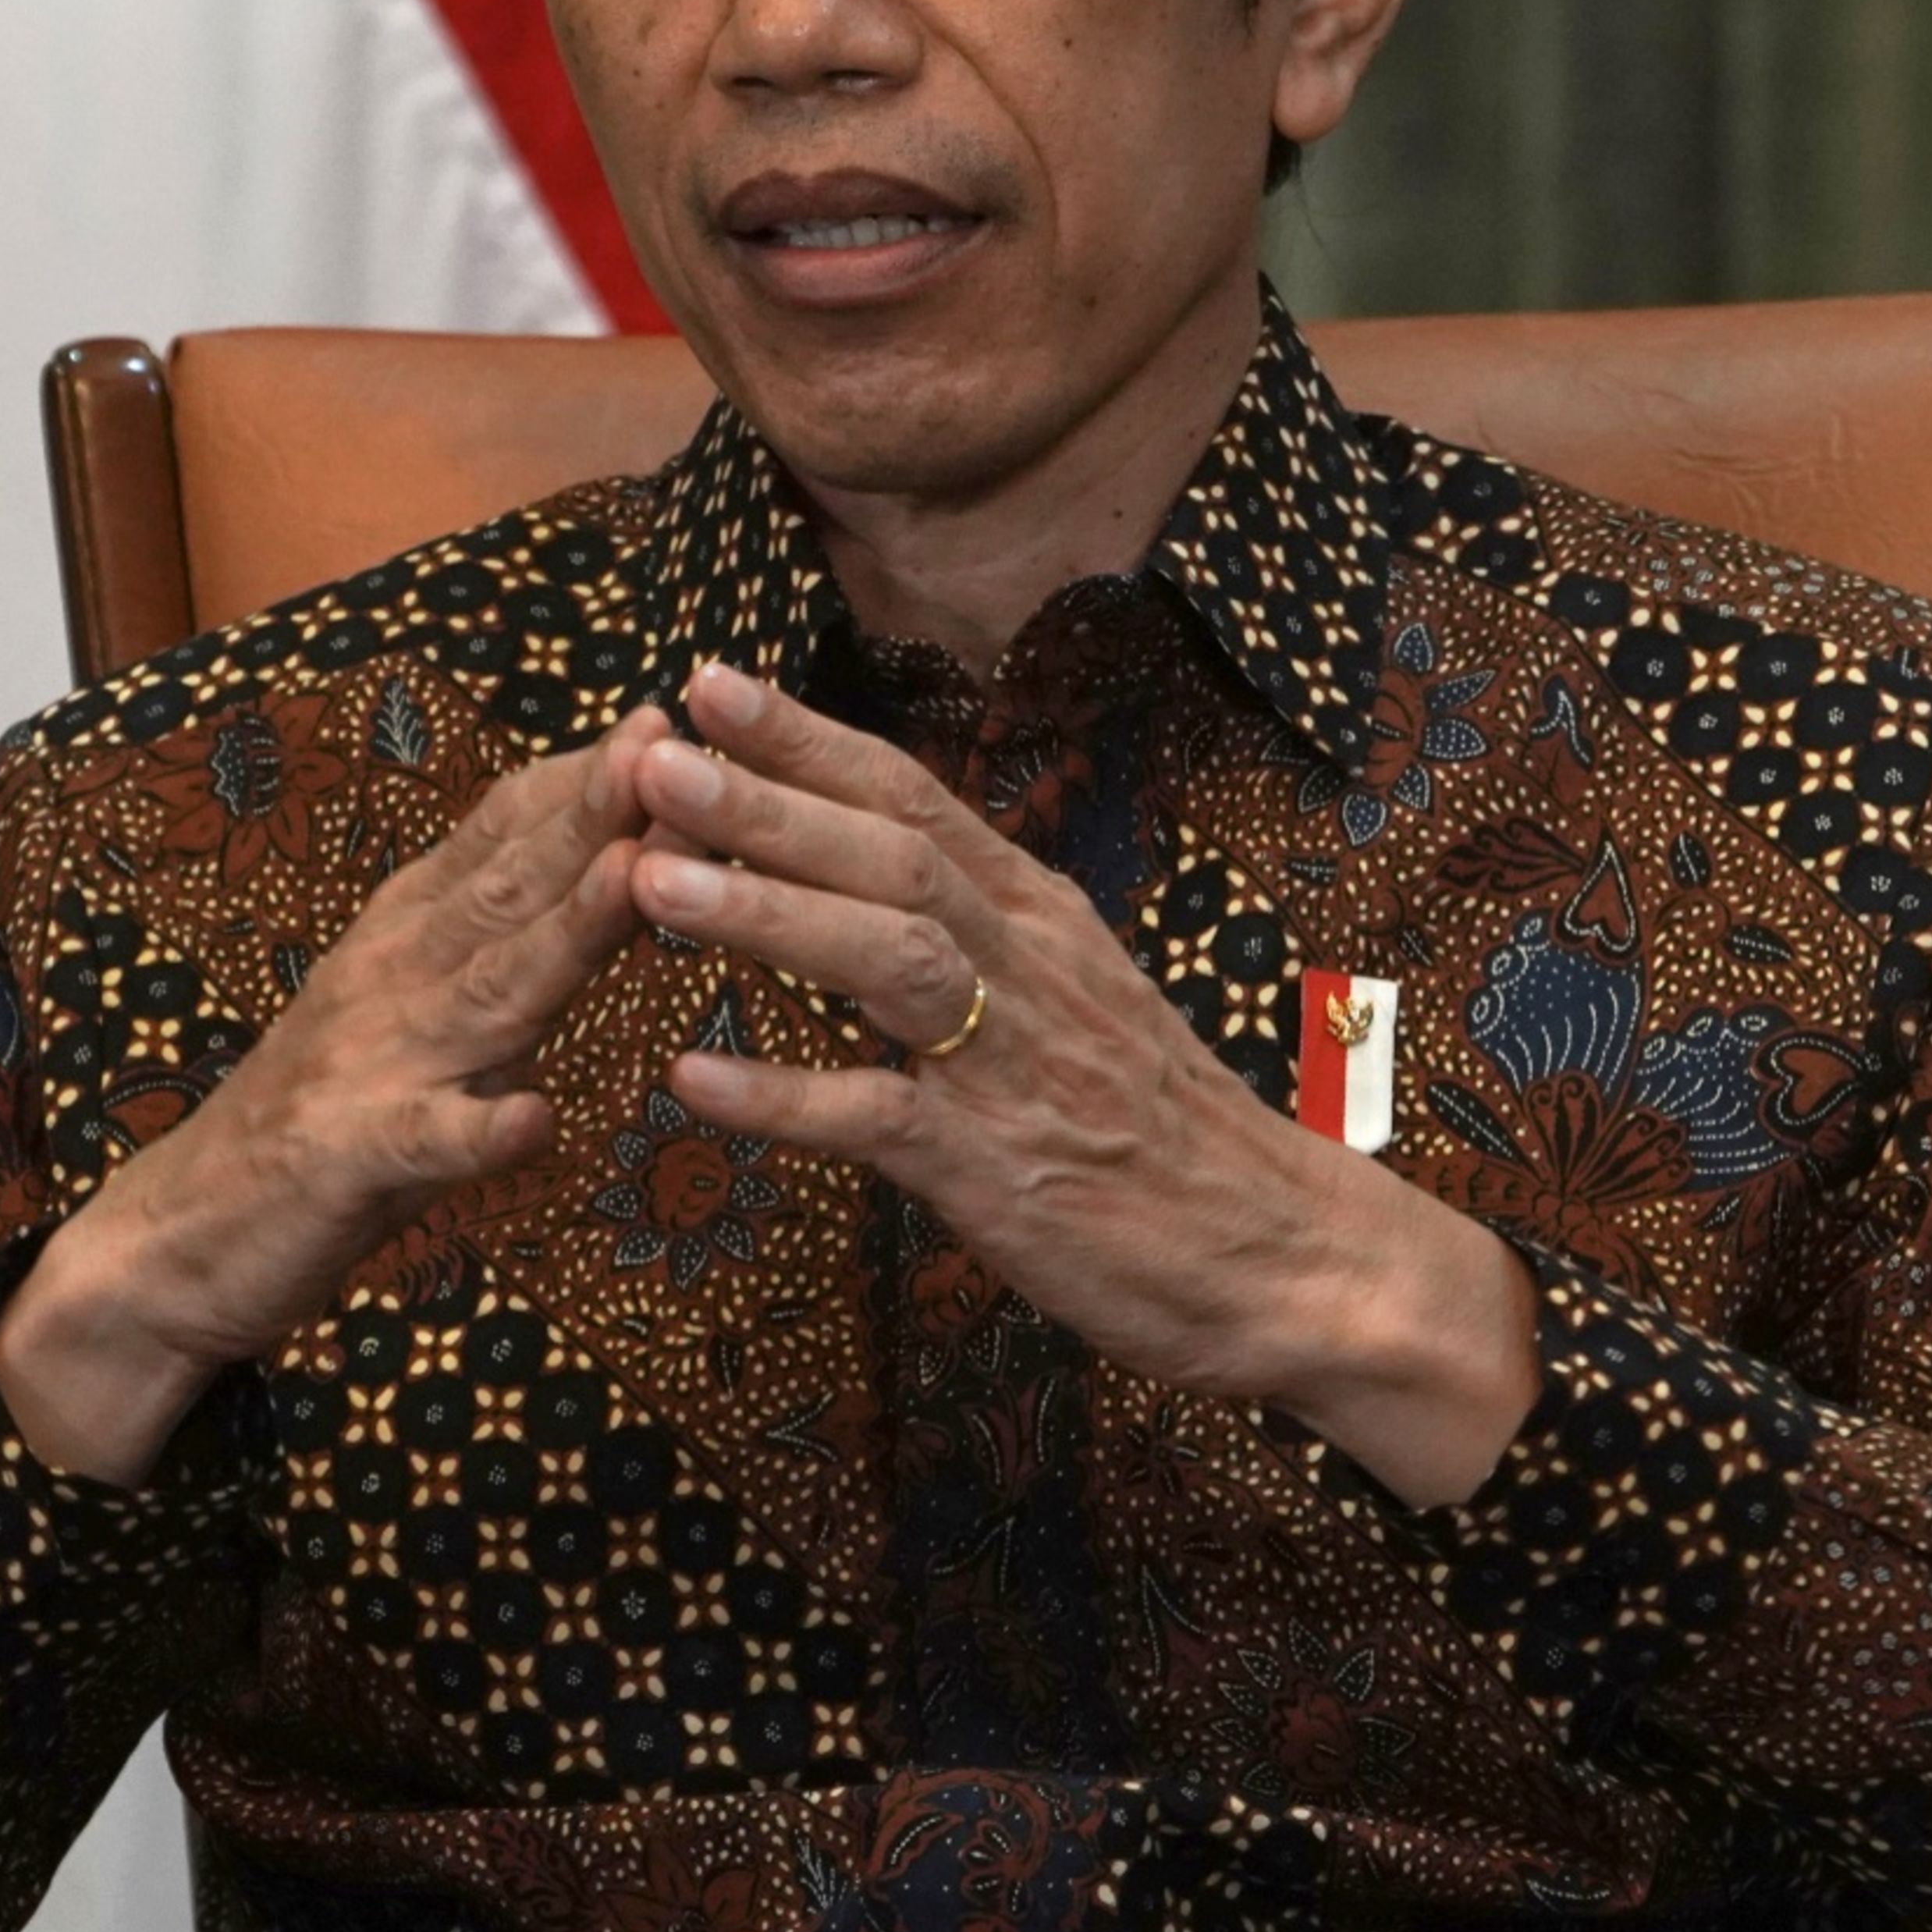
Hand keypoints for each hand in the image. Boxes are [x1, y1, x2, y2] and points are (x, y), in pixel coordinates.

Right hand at [0, 713, 665, 1481]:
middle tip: (671, 746)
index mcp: (408, 936)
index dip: (584, 781)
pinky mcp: (343, 1157)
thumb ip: (489, 939)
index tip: (672, 720)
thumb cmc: (323, 1114)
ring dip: (564, 931)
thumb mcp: (411, 1003)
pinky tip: (532, 1120)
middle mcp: (391, 978)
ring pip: (487, 990)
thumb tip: (593, 856)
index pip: (503, 838)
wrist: (178, 1235)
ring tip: (634, 876)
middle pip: (511, 889)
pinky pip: (421, 1142)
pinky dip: (476, 1130)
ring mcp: (367, 1063)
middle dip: (594, 816)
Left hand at [627, 661, 1537, 1504]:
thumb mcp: (1077, 993)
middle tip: (651, 753)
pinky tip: (694, 1074)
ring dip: (766, 911)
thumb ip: (982, 931)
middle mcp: (1029, 965)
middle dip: (766, 799)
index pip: (912, 799)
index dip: (806, 738)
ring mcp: (1015, 1064)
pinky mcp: (1001, 1169)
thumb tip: (878, 868)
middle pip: (891, 854)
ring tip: (650, 878)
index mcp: (1039, 917)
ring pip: (887, 956)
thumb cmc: (1161, 1127)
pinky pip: (878, 1118)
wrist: (1281, 1250)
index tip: (707, 681)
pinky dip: (784, 1094)